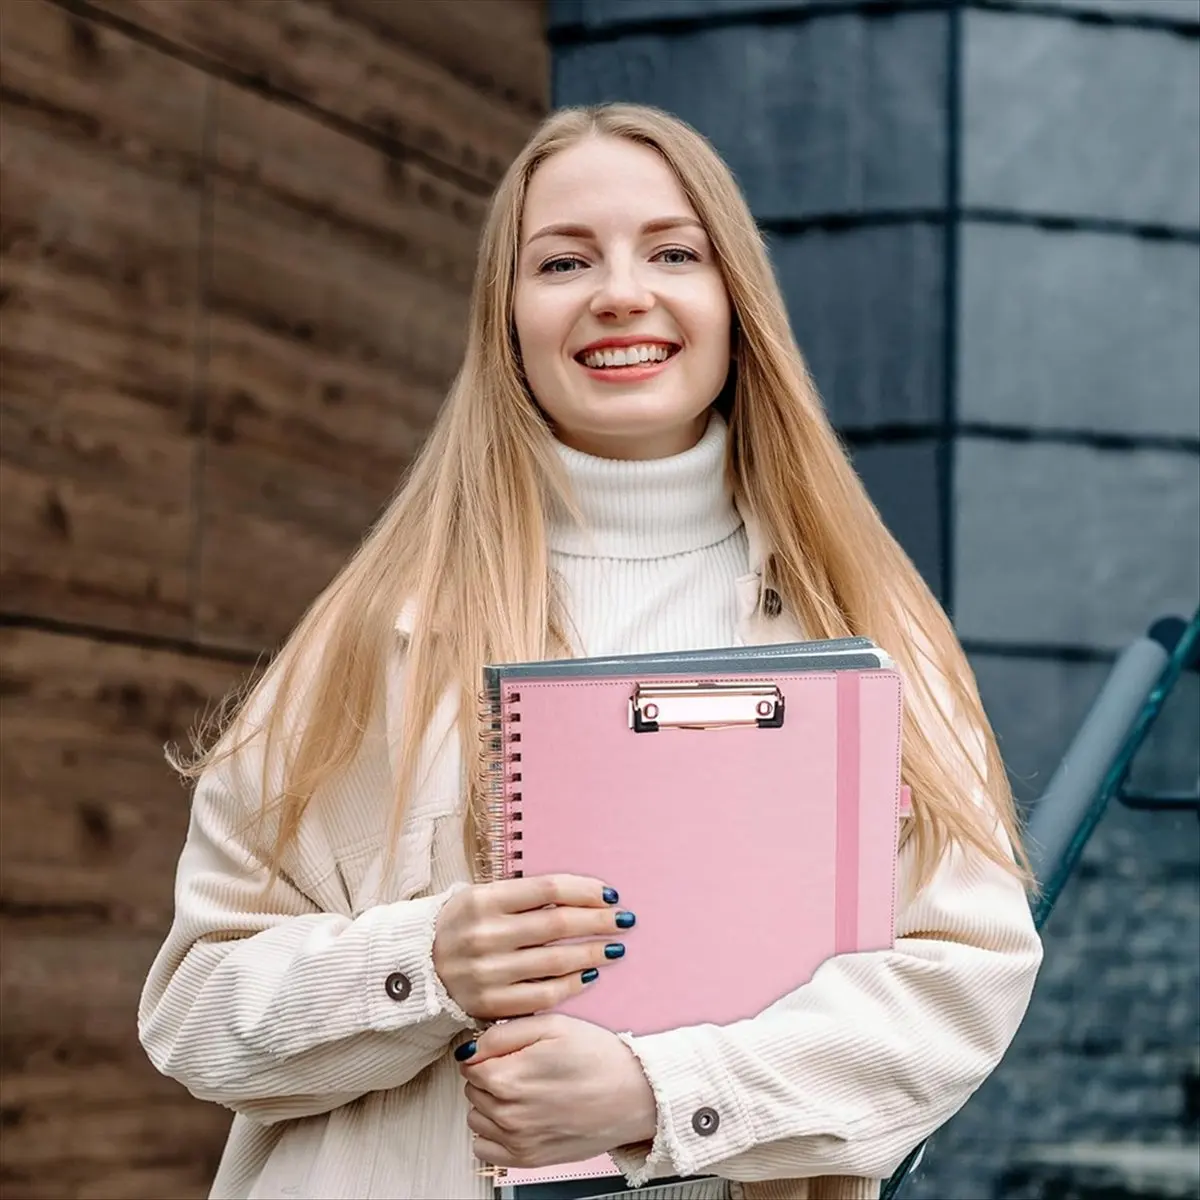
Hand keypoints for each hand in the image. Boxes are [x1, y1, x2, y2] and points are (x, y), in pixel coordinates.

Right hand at [432, 874, 633, 1020]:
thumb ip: (524, 897)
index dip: (585, 890)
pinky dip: (572, 984)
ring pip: (555, 961)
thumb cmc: (463, 925)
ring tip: (615, 948)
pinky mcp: (490, 1004)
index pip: (548, 889)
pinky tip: (589, 975)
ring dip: (593, 953)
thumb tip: (583, 895)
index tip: (610, 894)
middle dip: (599, 921)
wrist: (418, 967)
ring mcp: (487, 972)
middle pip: (557, 924)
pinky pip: (543, 995)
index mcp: (484, 900)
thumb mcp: (482, 898)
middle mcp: (485, 935)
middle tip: (624, 920)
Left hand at [458, 1013, 657, 1168]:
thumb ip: (504, 1033)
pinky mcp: (528, 1159)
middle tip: (522, 1067)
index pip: (468, 1063)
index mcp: (508, 1078)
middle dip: (490, 1075)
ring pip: (476, 1117)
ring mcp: (517, 1140)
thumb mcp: (553, 1025)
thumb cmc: (599, 1058)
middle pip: (472, 1089)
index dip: (486, 1051)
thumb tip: (471, 1047)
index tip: (505, 1049)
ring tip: (523, 1091)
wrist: (634, 1096)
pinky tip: (517, 1117)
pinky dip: (493, 1133)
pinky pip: (484, 1149)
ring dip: (490, 1103)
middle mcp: (508, 1114)